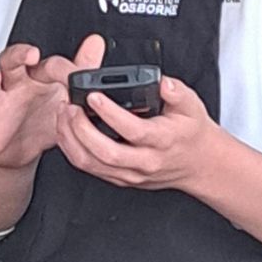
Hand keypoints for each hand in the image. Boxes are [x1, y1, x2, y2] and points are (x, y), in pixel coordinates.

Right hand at [0, 35, 104, 169]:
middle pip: (9, 61)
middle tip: (30, 54)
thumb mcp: (65, 96)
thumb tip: (96, 43)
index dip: (61, 67)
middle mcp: (14, 85)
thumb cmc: (43, 117)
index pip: (46, 64)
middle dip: (18, 55)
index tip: (76, 75)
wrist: (23, 151)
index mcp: (36, 77)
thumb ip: (82, 69)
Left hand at [54, 73, 225, 190]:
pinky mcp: (121, 179)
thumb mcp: (192, 105)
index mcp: (162, 140)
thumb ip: (176, 92)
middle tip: (69, 106)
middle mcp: (145, 161)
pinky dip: (73, 150)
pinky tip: (66, 131)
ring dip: (72, 140)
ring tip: (63, 115)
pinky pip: (90, 169)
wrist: (198, 163)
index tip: (93, 96)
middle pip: (106, 152)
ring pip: (93, 164)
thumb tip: (163, 82)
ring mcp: (131, 174)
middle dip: (81, 129)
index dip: (110, 113)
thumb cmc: (191, 132)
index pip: (133, 130)